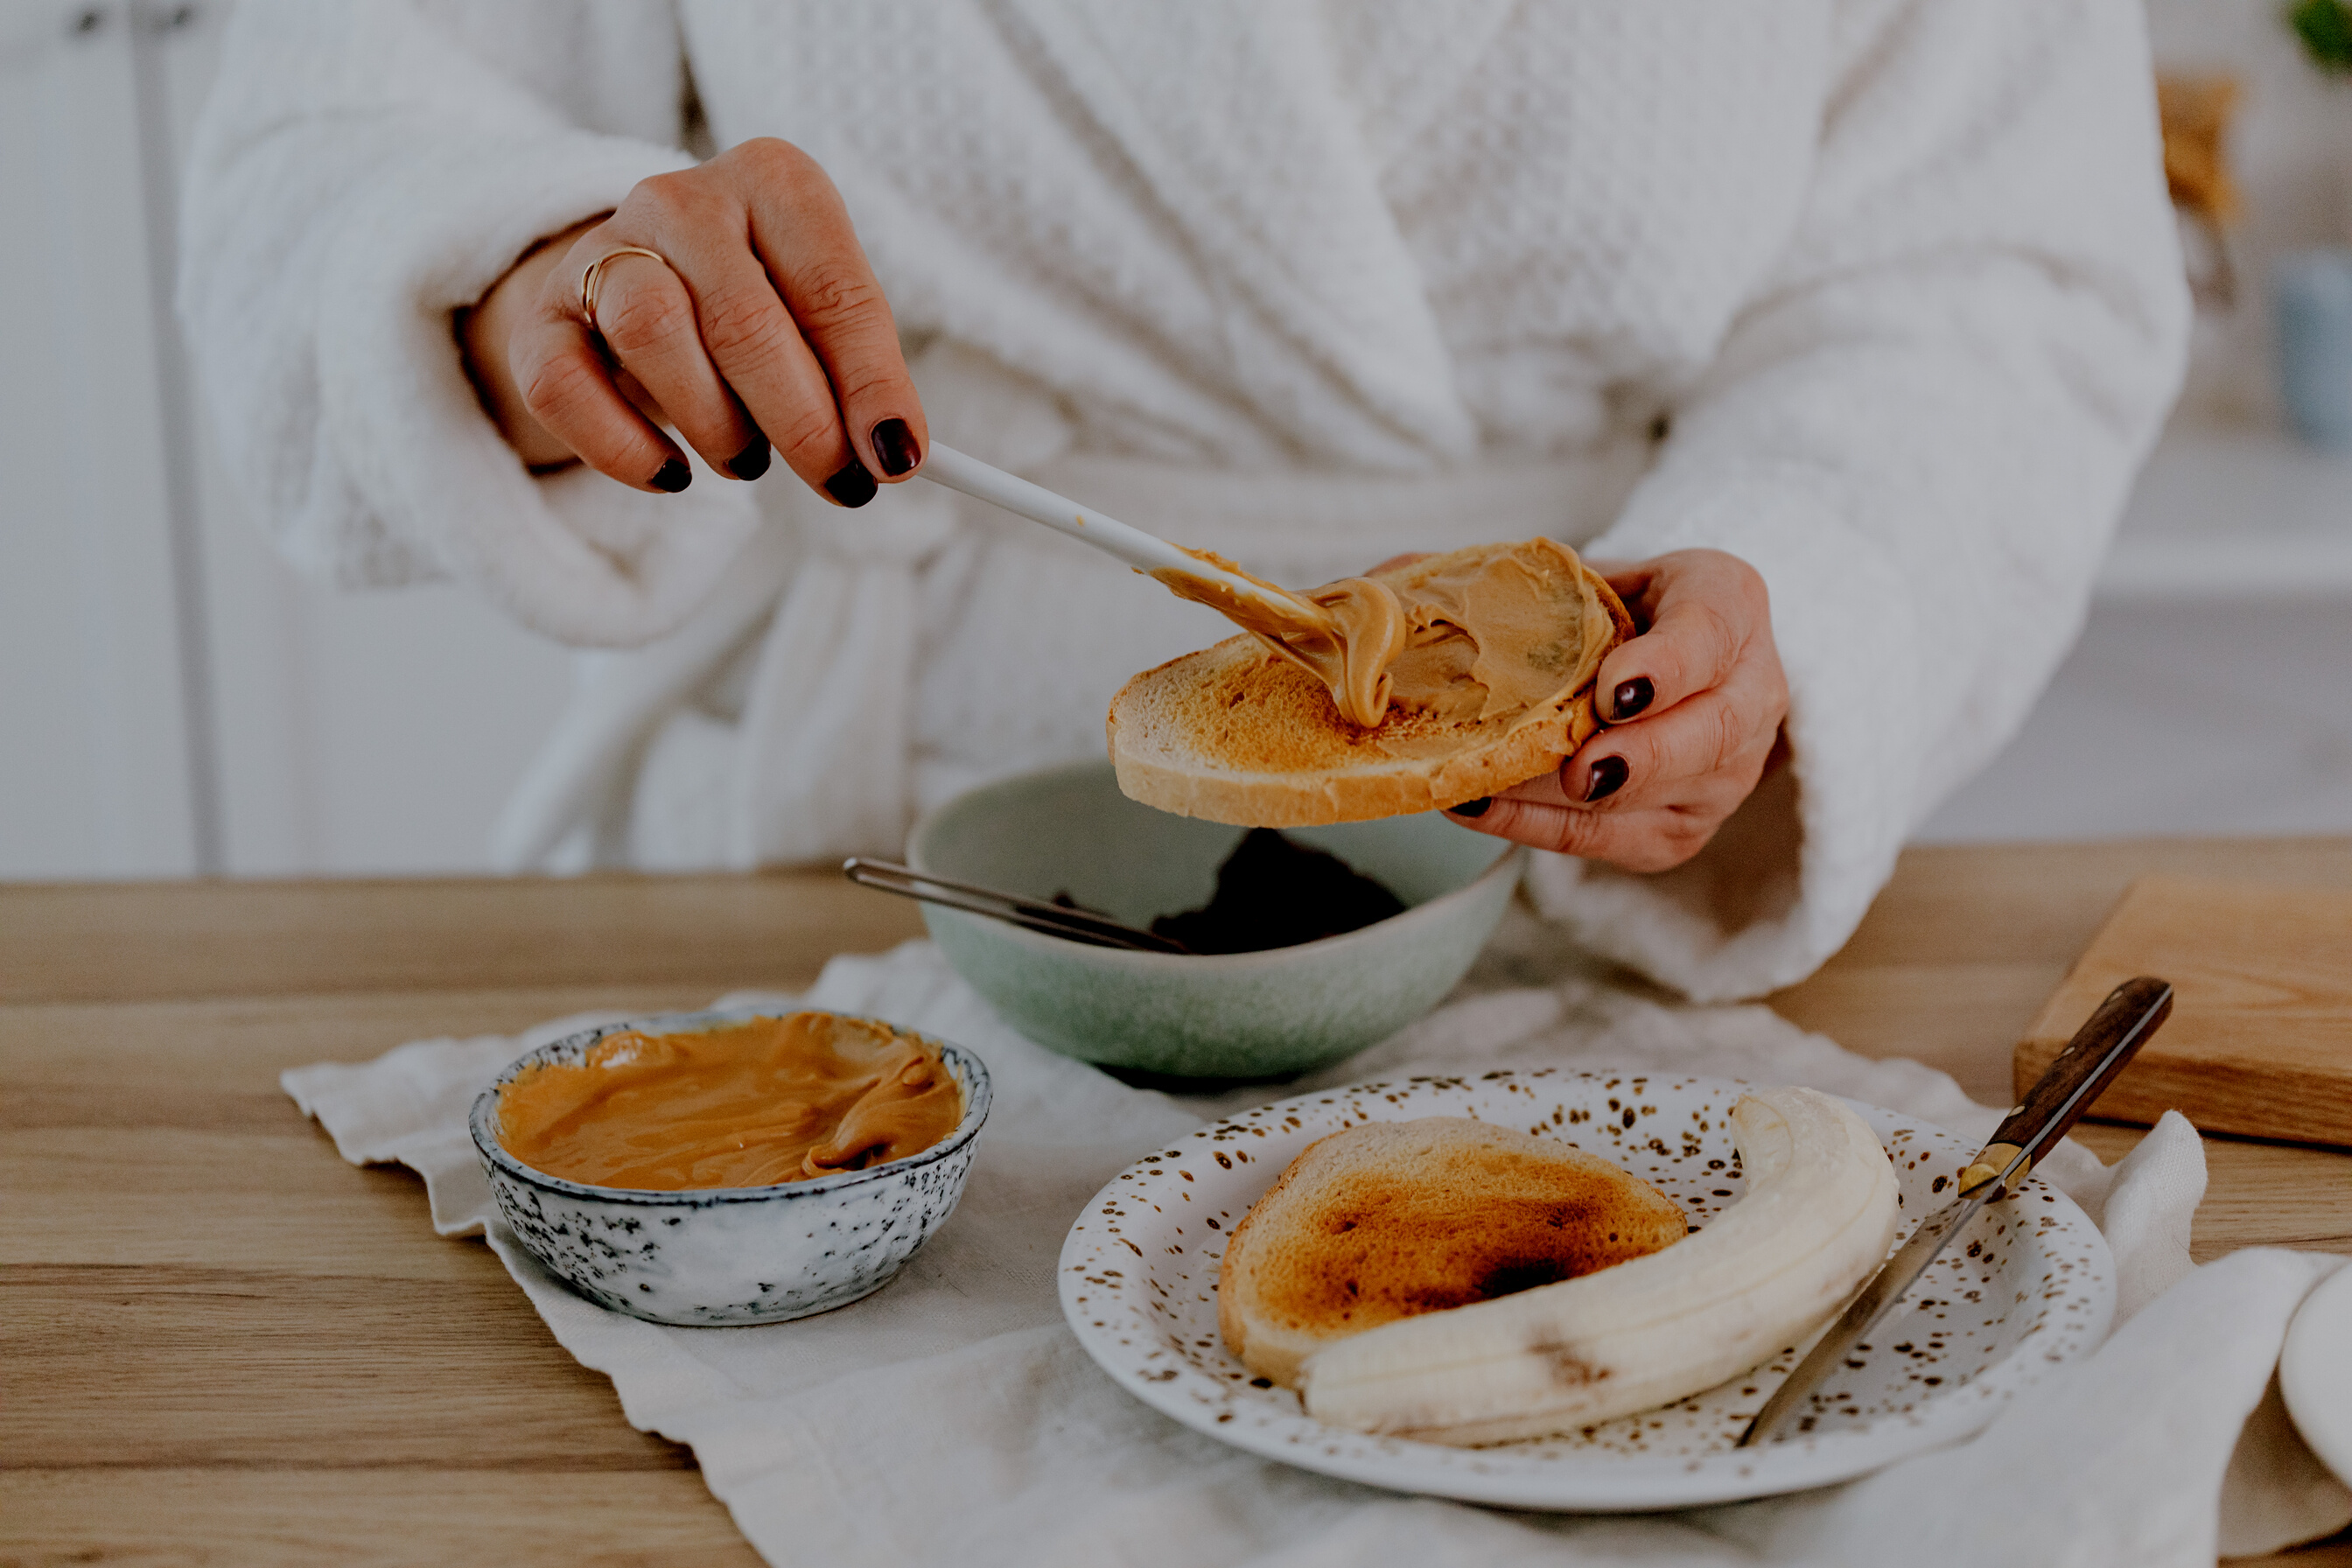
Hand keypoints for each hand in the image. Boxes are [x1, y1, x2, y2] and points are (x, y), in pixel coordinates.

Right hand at [457, 138, 924, 503]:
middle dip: (802, 422)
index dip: (871, 383)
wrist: (638, 286)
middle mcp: (684, 200)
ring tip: (746, 461)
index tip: (899, 460)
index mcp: (776, 184)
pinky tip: (670, 474)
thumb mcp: (823, 325)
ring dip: (714, 425)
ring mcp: (602, 250)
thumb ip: (860, 378)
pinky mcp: (543, 317)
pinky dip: (623, 448)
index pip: (833, 289)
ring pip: (651, 333)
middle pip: (744, 320)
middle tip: (837, 481)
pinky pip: (565, 386)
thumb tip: (897, 454)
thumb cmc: (761, 309)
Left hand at [1446, 549, 1788, 872]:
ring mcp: (1725, 774)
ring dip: (1568, 804)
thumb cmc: (1612, 608)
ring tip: (1487, 789)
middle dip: (1640, 759)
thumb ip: (1507, 577)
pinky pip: (1615, 840)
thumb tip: (1383, 583)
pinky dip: (1541, 828)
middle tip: (1577, 771)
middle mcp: (1751, 693)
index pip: (1709, 636)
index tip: (1613, 690)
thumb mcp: (1585, 572)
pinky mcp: (1682, 828)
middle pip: (1708, 735)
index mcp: (1728, 604)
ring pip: (1658, 800)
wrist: (1659, 661)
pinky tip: (1477, 807)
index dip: (1665, 667)